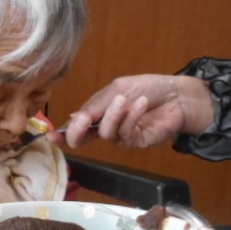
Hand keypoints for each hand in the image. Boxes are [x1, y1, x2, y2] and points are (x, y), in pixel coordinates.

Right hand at [46, 74, 213, 148]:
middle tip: (81, 122)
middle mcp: (106, 126)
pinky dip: (131, 117)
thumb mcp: (118, 89)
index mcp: (98, 112)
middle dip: (79, 131)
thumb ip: (96, 105)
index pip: (76, 126)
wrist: (180, 95)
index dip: (62, 133)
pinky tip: (140, 104)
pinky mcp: (136, 142)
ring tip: (125, 99)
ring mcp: (121, 136)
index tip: (50, 137)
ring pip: (106, 133)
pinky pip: (126, 133)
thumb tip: (73, 118)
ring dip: (113, 115)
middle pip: (84, 137)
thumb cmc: (150, 87)